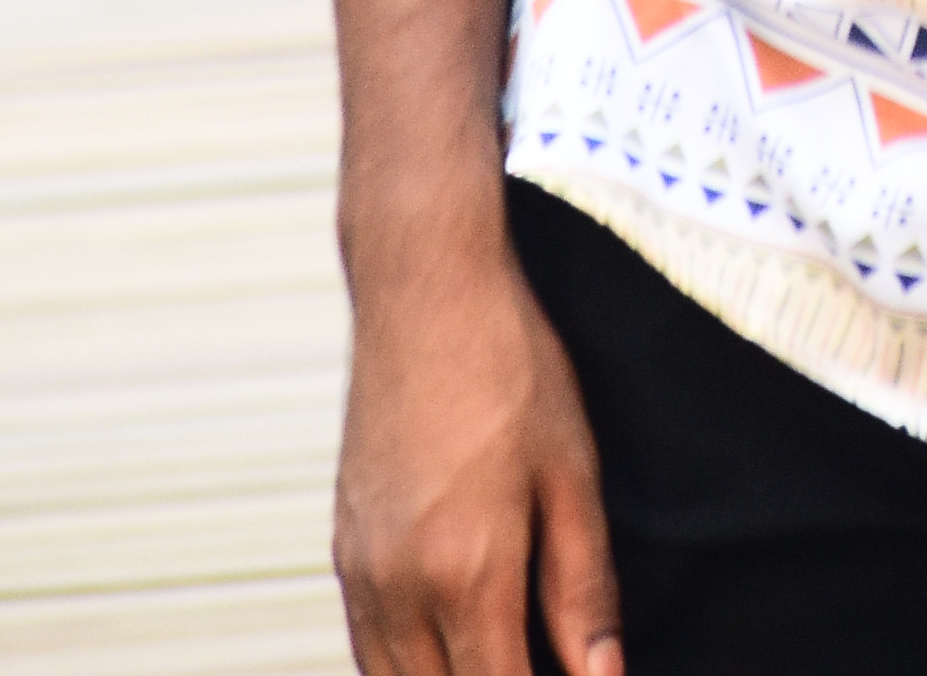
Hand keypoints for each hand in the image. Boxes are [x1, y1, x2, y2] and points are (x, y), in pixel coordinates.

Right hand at [333, 204, 621, 675]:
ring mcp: (360, 571)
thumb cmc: (511, 367)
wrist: (425, 288)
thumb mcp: (573, 474)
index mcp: (467, 573)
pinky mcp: (342, 549)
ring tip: (501, 651)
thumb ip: (584, 591)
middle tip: (539, 657)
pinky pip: (366, 646)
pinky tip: (451, 647)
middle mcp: (399, 588)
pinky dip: (405, 668)